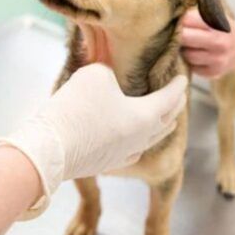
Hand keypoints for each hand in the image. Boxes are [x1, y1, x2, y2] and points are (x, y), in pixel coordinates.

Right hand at [0, 64, 186, 218]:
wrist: (50, 148)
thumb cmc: (77, 107)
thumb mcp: (96, 74)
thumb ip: (110, 71)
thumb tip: (110, 78)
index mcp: (145, 116)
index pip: (169, 99)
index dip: (177, 87)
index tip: (184, 79)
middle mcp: (140, 138)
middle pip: (165, 122)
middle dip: (174, 108)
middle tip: (179, 98)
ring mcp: (123, 154)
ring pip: (150, 140)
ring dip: (160, 127)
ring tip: (165, 121)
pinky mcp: (105, 163)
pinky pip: (131, 153)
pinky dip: (138, 143)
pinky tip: (136, 144)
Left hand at [180, 9, 234, 78]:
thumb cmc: (221, 28)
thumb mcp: (213, 16)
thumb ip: (193, 17)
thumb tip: (170, 21)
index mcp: (218, 26)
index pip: (187, 21)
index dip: (180, 21)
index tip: (177, 22)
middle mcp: (220, 44)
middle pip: (185, 38)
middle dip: (178, 35)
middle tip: (176, 34)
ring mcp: (217, 61)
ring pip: (187, 55)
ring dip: (184, 50)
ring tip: (188, 45)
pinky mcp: (213, 73)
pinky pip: (192, 67)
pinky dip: (191, 61)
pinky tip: (197, 55)